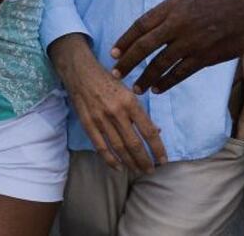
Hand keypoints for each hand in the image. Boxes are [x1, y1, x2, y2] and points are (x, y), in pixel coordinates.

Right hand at [50, 35, 166, 172]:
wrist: (80, 72)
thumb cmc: (108, 81)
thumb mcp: (129, 92)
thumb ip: (142, 113)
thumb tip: (157, 131)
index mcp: (130, 102)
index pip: (148, 131)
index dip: (157, 148)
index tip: (163, 160)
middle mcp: (117, 112)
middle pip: (134, 143)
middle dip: (144, 160)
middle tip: (150, 170)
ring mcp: (101, 119)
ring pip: (118, 148)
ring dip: (130, 162)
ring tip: (137, 170)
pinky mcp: (88, 124)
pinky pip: (101, 147)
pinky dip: (110, 159)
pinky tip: (118, 167)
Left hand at [110, 0, 243, 94]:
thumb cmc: (219, 0)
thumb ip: (169, 11)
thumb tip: (151, 27)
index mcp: (171, 7)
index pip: (141, 25)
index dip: (125, 40)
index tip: (113, 52)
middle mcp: (178, 24)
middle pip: (144, 46)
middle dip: (128, 62)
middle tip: (116, 73)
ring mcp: (191, 42)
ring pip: (160, 63)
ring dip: (145, 77)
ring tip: (136, 87)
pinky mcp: (205, 56)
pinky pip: (180, 73)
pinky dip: (167, 82)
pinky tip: (158, 89)